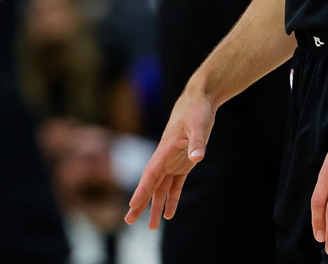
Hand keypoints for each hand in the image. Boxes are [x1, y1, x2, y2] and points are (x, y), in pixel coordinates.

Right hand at [125, 82, 216, 228]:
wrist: (198, 100)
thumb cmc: (197, 110)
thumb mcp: (199, 125)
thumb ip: (197, 142)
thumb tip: (197, 158)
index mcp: (165, 150)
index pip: (150, 174)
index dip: (141, 190)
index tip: (132, 205)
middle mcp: (165, 158)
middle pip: (150, 185)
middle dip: (140, 203)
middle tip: (128, 221)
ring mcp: (173, 162)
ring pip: (161, 188)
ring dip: (155, 206)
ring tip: (151, 227)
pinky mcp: (183, 164)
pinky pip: (174, 185)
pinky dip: (171, 199)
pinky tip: (169, 214)